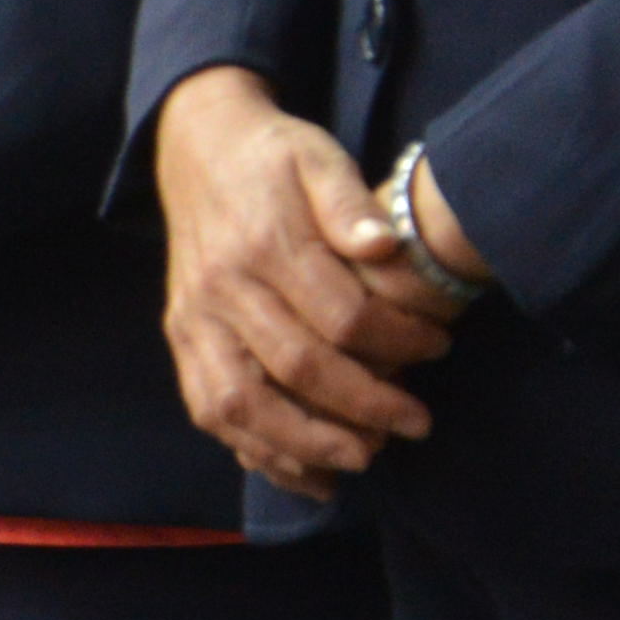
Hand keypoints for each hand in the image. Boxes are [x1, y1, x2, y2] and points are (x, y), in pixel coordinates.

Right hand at [151, 63, 458, 498]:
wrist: (195, 149)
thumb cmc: (273, 157)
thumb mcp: (318, 156)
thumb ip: (349, 202)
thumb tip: (385, 247)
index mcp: (263, 241)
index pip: (341, 316)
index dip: (398, 343)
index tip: (438, 347)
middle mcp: (221, 286)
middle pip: (297, 368)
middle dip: (366, 406)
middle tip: (417, 423)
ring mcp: (193, 318)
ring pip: (242, 404)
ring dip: (305, 444)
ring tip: (361, 459)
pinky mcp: (181, 337)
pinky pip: (209, 409)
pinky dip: (254, 449)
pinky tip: (304, 470)